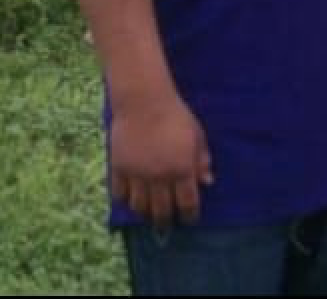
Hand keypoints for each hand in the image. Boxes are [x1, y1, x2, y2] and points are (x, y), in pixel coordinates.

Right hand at [109, 95, 213, 225]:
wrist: (144, 102)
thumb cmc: (176, 116)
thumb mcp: (197, 136)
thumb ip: (201, 160)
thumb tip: (208, 182)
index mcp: (182, 169)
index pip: (187, 203)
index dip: (189, 215)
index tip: (190, 219)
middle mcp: (159, 176)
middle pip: (161, 211)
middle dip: (166, 221)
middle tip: (168, 224)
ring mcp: (137, 174)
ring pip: (139, 207)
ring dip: (145, 214)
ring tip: (149, 215)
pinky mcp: (119, 168)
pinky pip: (120, 194)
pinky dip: (125, 201)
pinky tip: (131, 201)